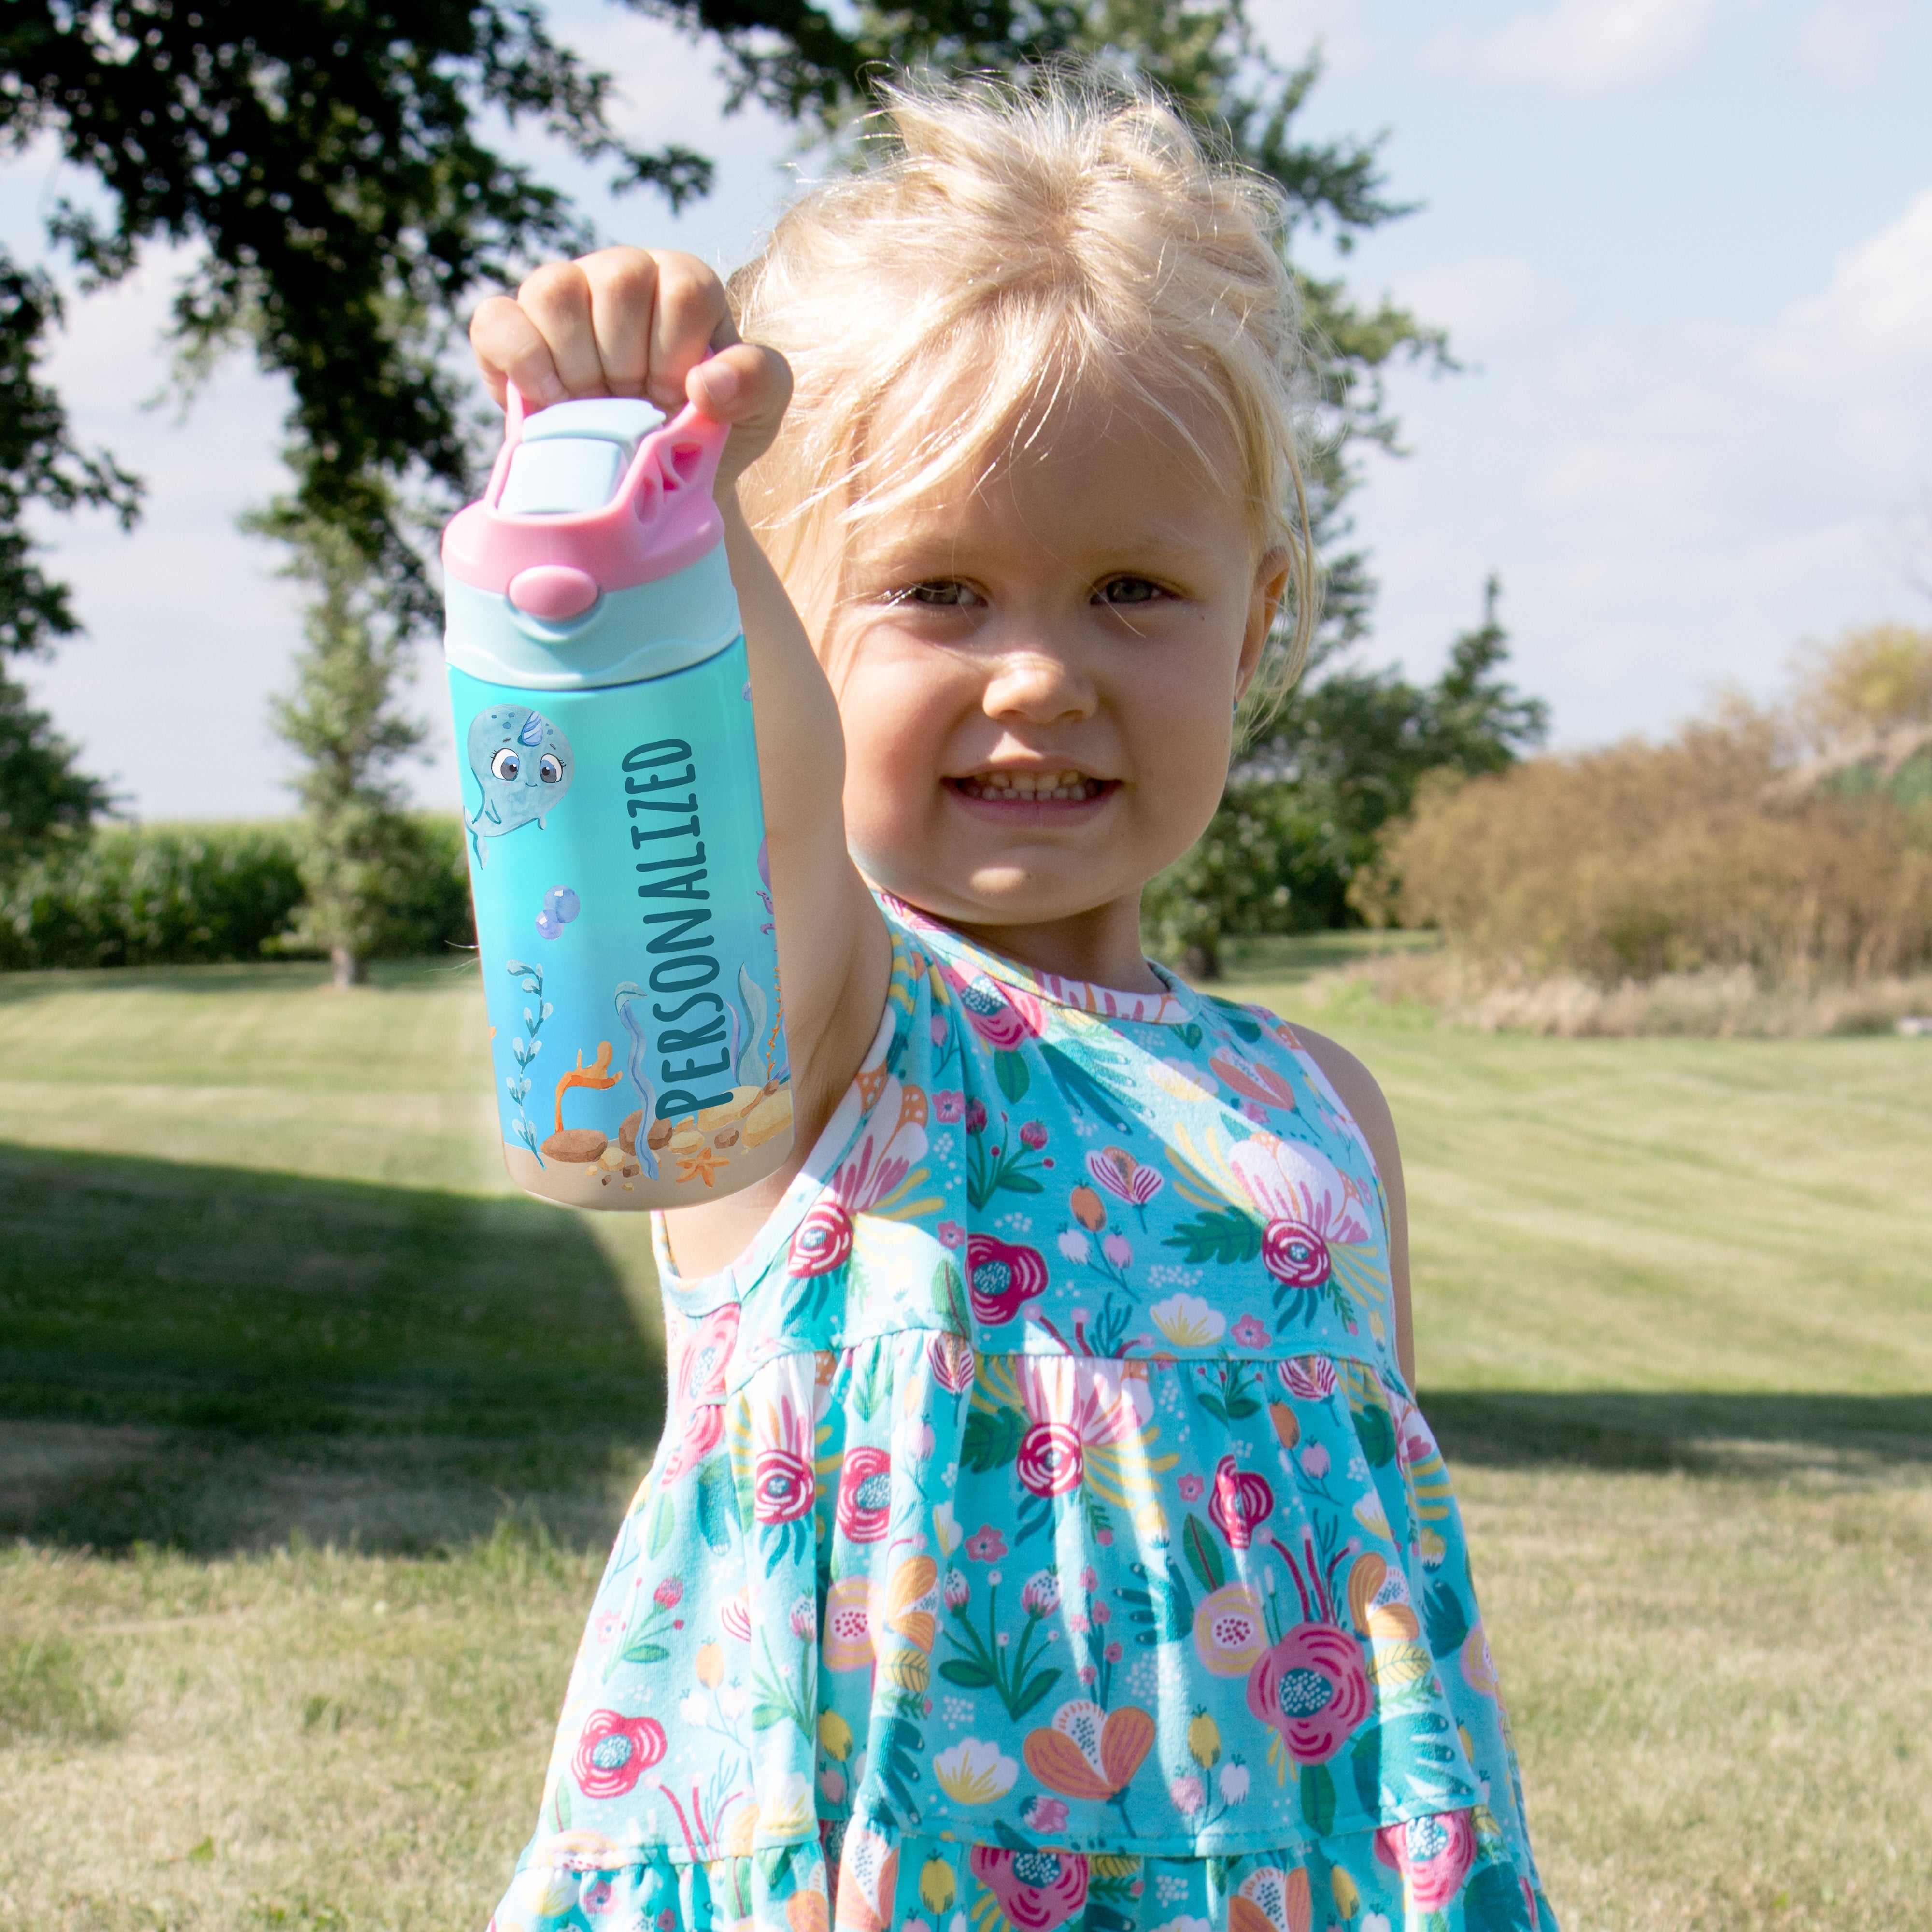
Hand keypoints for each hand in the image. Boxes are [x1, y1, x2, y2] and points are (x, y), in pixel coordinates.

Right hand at [468, 247, 789, 488]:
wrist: (642, 477)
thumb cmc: (704, 433)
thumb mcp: (757, 413)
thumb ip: (757, 383)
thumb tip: (705, 383)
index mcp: (683, 284)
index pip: (683, 289)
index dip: (677, 355)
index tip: (674, 398)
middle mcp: (621, 272)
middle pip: (619, 281)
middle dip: (630, 362)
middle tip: (634, 406)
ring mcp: (562, 292)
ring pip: (556, 289)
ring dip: (579, 363)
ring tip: (593, 406)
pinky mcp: (508, 326)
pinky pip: (497, 320)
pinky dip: (521, 362)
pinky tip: (548, 399)